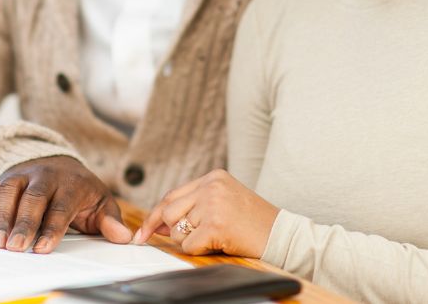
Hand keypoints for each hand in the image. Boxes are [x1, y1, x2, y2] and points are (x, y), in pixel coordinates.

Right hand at [0, 155, 131, 252]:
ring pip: (9, 189)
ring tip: (0, 242)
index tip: (43, 247)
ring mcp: (23, 174)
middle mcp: (46, 174)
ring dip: (2, 216)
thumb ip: (110, 221)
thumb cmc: (80, 189)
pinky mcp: (5, 177)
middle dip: (23, 223)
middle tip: (17, 247)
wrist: (60, 163)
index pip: (61, 205)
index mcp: (72, 182)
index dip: (52, 227)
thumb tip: (123, 236)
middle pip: (33, 196)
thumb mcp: (101, 202)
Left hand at [132, 169, 278, 257]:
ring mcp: (212, 204)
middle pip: (168, 211)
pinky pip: (189, 245)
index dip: (155, 216)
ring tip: (215, 237)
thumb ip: (194, 206)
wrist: (283, 234)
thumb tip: (159, 224)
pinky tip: (219, 244)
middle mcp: (211, 186)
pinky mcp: (215, 225)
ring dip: (190, 241)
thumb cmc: (254, 222)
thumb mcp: (224, 202)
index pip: (171, 195)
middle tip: (192, 238)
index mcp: (213, 177)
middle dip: (171, 230)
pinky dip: (199, 250)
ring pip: (176, 230)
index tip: (144, 232)